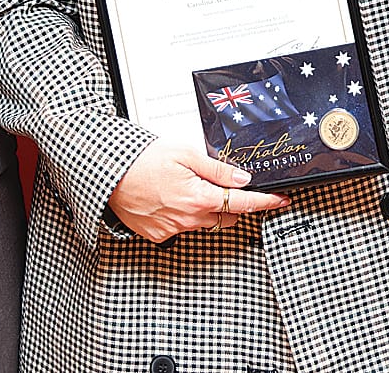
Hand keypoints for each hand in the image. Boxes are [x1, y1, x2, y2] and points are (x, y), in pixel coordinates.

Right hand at [107, 141, 289, 241]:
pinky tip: (172, 197)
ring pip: (205, 223)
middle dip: (233, 203)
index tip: (280, 200)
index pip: (244, 204)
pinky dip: (185, 214)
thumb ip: (216, 168)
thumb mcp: (184, 153)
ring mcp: (173, 230)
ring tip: (190, 186)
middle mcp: (188, 219)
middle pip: (227, 216)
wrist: (108, 175)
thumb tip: (242, 178)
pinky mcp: (159, 235)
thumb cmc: (141, 160)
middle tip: (224, 184)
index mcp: (199, 197)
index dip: (266, 202)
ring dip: (207, 208)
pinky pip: (183, 228)